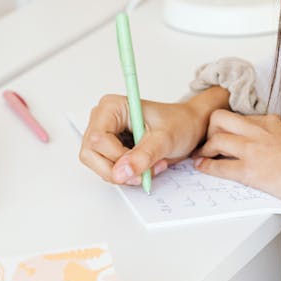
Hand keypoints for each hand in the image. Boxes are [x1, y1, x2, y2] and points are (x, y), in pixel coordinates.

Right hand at [79, 86, 228, 186]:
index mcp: (112, 106)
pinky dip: (126, 174)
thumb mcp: (165, 139)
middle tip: (146, 172)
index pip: (98, 139)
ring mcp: (105, 134)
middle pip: (91, 154)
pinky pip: (108, 169)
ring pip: (97, 165)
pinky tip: (146, 167)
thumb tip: (121, 172)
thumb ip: (143, 155)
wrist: (190, 126)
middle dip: (119, 169)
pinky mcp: (110, 148)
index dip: (116, 158)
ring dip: (124, 173)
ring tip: (150, 167)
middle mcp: (103, 119)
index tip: (139, 167)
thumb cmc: (180, 123)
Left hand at [194, 110, 280, 229]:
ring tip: (204, 155)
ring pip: (215, 138)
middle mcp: (260, 131)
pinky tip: (203, 168)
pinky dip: (207, 167)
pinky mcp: (249, 171)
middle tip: (209, 140)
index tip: (226, 132)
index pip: (242, 117)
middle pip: (221, 119)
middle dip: (211, 129)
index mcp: (275, 122)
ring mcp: (253, 149)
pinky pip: (218, 166)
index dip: (231, 126)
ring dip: (206, 148)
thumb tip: (280, 149)